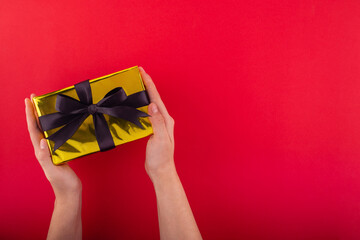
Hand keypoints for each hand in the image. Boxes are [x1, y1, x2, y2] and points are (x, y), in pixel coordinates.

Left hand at [25, 94, 81, 200]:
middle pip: (36, 127)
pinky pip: (53, 134)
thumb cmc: (63, 183)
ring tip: (43, 105)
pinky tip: (57, 121)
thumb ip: (46, 157)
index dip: (30, 115)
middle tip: (34, 97)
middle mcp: (43, 149)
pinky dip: (53, 125)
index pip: (33, 130)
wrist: (70, 192)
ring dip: (42, 116)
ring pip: (44, 129)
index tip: (28, 102)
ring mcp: (50, 150)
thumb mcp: (54, 171)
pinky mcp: (59, 151)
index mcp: (40, 152)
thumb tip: (41, 141)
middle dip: (33, 112)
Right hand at [139, 67, 175, 182]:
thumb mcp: (159, 139)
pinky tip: (136, 104)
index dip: (149, 84)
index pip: (156, 98)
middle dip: (147, 84)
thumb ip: (157, 122)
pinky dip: (141, 105)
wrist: (160, 170)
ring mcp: (158, 124)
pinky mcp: (152, 129)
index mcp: (166, 120)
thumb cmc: (161, 157)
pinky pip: (147, 112)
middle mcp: (164, 119)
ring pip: (151, 104)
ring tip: (137, 83)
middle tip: (139, 73)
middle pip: (154, 98)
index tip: (142, 72)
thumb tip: (153, 105)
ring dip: (144, 93)